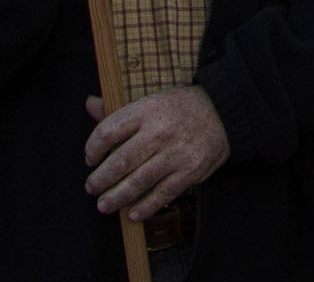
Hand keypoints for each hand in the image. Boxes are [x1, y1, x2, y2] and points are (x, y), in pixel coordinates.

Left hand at [81, 84, 229, 221]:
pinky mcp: (189, 172)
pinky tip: (132, 213)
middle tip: (91, 187)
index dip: (93, 149)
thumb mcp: (151, 99)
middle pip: (120, 162)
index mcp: (146, 110)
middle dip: (100, 179)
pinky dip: (145, 207)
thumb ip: (119, 108)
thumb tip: (90, 105)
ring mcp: (175, 154)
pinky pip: (162, 194)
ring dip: (116, 197)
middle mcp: (159, 132)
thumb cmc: (181, 106)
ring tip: (104, 205)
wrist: (223, 112)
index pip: (108, 132)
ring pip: (138, 182)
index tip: (90, 158)